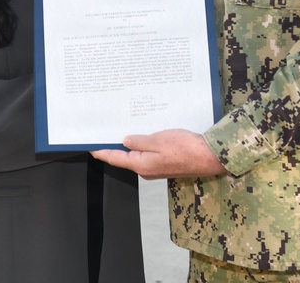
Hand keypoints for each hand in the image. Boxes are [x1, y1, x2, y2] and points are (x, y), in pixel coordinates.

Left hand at [91, 129, 226, 180]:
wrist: (208, 157)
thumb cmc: (185, 148)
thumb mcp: (158, 140)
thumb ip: (139, 142)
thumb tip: (124, 141)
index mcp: (141, 165)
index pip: (115, 159)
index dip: (102, 152)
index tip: (91, 147)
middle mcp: (146, 169)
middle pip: (125, 158)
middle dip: (115, 146)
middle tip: (106, 131)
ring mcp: (156, 167)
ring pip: (137, 155)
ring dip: (130, 144)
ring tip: (122, 129)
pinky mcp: (165, 163)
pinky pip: (149, 154)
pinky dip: (143, 145)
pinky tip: (144, 135)